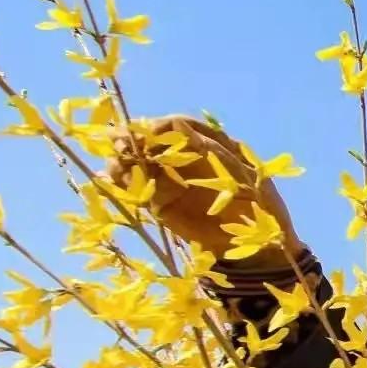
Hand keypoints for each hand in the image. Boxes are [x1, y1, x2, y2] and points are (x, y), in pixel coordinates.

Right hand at [106, 114, 300, 265]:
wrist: (254, 245)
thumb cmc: (256, 202)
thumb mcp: (236, 171)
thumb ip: (205, 148)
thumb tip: (175, 122)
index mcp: (204, 142)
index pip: (173, 126)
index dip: (157, 128)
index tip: (148, 135)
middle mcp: (182, 157)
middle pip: (148, 141)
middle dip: (131, 140)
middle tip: (122, 147)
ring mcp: (168, 179)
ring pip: (136, 162)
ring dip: (121, 159)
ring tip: (117, 166)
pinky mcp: (158, 202)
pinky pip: (135, 187)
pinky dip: (120, 181)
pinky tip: (111, 178)